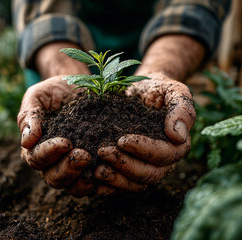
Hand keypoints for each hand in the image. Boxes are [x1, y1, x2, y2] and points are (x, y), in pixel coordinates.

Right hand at [18, 76, 93, 196]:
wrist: (77, 87)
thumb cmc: (54, 91)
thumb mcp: (38, 96)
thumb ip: (30, 115)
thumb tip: (27, 141)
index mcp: (34, 147)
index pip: (37, 158)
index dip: (49, 153)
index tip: (66, 142)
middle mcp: (51, 162)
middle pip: (53, 178)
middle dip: (68, 169)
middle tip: (84, 155)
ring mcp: (70, 167)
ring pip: (72, 185)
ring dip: (83, 180)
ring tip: (97, 166)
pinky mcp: (89, 167)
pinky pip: (91, 182)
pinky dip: (98, 181)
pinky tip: (107, 171)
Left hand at [95, 72, 194, 194]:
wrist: (141, 89)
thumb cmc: (158, 89)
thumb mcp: (174, 90)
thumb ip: (182, 108)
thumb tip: (178, 136)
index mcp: (177, 145)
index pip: (163, 155)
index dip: (143, 150)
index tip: (122, 140)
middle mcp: (163, 161)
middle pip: (148, 174)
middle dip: (125, 165)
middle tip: (103, 152)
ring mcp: (146, 166)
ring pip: (135, 183)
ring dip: (115, 179)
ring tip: (96, 169)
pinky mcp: (130, 167)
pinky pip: (122, 184)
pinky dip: (109, 186)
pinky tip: (93, 180)